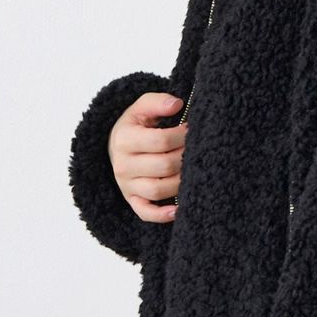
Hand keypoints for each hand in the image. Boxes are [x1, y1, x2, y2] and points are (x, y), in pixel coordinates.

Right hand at [108, 91, 188, 221]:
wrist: (117, 145)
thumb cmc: (136, 126)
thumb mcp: (141, 108)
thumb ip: (157, 102)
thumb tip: (177, 104)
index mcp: (124, 139)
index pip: (161, 140)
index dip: (182, 135)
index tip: (193, 130)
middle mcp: (122, 165)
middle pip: (163, 166)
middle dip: (186, 157)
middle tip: (199, 149)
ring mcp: (126, 185)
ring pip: (158, 190)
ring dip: (181, 182)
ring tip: (194, 170)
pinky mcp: (132, 200)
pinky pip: (145, 212)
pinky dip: (161, 215)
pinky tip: (178, 210)